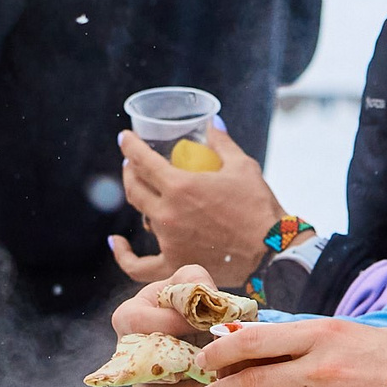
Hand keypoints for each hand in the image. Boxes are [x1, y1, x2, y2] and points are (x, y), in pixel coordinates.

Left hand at [108, 128, 285, 286]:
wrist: (271, 251)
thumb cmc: (259, 206)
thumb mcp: (243, 167)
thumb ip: (222, 143)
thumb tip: (213, 121)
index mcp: (180, 186)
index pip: (142, 160)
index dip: (130, 146)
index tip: (125, 138)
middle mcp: (167, 213)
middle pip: (134, 187)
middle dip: (130, 170)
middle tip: (133, 163)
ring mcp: (168, 240)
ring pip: (141, 216)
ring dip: (140, 200)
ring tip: (145, 192)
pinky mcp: (174, 263)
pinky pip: (139, 265)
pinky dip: (124, 255)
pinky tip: (116, 242)